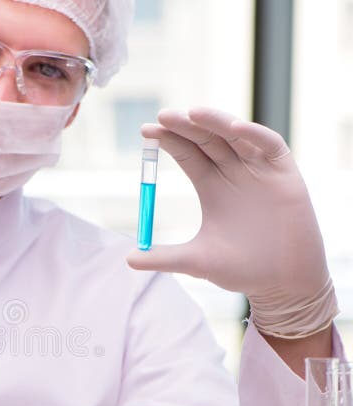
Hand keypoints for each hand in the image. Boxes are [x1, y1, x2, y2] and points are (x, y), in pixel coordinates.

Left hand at [127, 107, 336, 336]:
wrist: (283, 283)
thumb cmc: (242, 270)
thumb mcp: (196, 262)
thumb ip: (164, 258)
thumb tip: (128, 259)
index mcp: (212, 186)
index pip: (187, 153)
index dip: (169, 140)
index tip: (146, 131)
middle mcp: (234, 173)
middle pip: (207, 139)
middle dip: (185, 126)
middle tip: (162, 116)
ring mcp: (260, 171)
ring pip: (236, 136)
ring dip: (216, 122)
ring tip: (193, 113)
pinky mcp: (285, 174)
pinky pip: (270, 145)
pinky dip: (253, 134)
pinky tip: (234, 129)